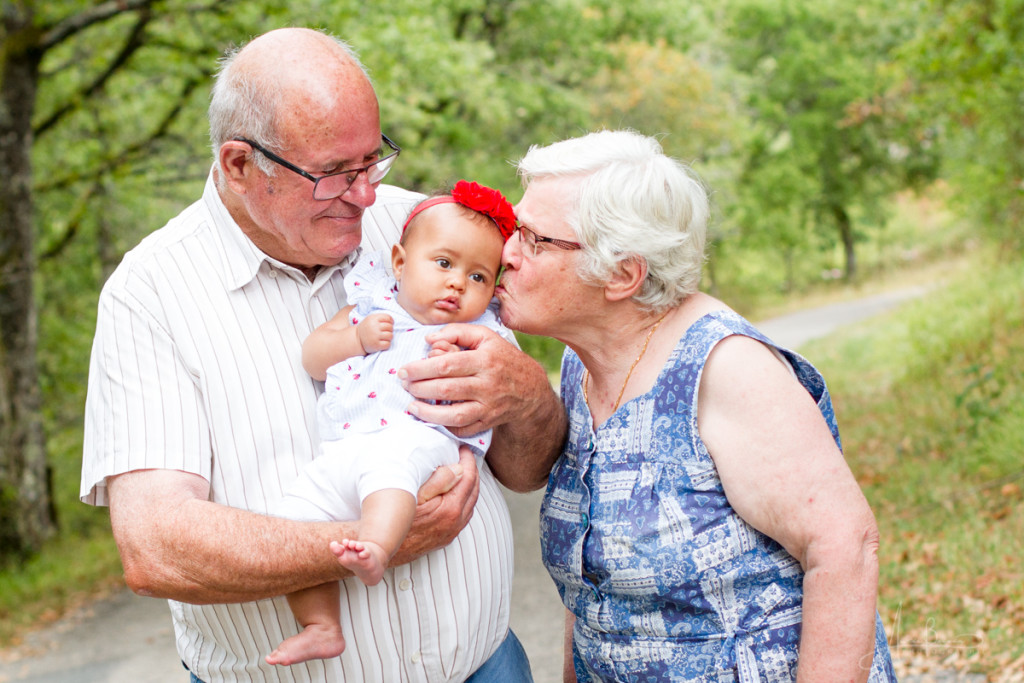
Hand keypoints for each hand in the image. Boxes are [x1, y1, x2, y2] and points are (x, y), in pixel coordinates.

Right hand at [357, 313, 393, 353]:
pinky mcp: (376, 345)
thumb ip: (381, 317)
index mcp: (373, 319)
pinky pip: (388, 344)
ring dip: (389, 337)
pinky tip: (383, 343)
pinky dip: (387, 344)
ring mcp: (375, 336)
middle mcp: (374, 327)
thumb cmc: (367, 328)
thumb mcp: (371, 319)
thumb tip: (392, 321)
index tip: (390, 324)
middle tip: (386, 331)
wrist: (357, 339)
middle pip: (390, 327)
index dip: (391, 321)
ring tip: (385, 337)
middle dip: (390, 329)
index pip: (388, 318)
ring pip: (390, 336)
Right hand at [393, 446, 478, 563]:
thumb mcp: (414, 494)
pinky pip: (464, 516)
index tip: (464, 449)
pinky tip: (456, 493)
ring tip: (461, 470)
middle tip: (464, 456)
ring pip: (470, 504)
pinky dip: (465, 500)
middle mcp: (455, 522)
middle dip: (472, 471)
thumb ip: (439, 480)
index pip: (469, 478)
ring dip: (469, 486)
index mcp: (450, 508)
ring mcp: (451, 532)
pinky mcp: (445, 538)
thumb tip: (459, 468)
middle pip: (474, 490)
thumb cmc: (394, 518)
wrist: (381, 547)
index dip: (468, 460)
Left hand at [398, 323, 541, 436]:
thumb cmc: (502, 358)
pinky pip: (464, 429)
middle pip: (447, 389)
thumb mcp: (485, 336)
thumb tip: (429, 340)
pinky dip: (445, 427)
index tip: (405, 370)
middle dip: (420, 388)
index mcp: (485, 360)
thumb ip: (457, 332)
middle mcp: (488, 384)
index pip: (447, 364)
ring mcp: (489, 406)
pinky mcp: (488, 422)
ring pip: (455, 415)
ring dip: (429, 413)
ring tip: (412, 406)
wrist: (530, 388)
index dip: (421, 368)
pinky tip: (432, 418)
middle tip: (405, 385)